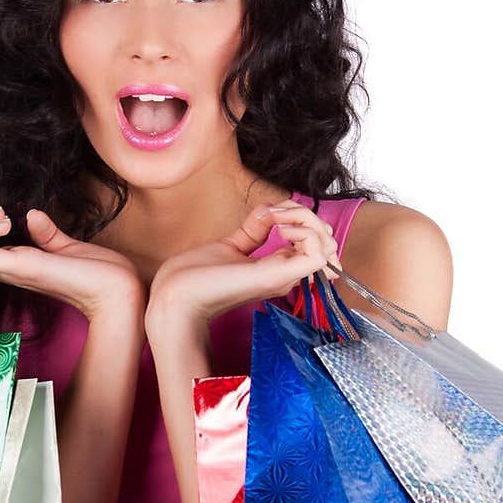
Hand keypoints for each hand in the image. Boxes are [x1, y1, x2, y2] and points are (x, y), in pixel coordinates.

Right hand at [0, 206, 145, 321]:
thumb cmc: (98, 273)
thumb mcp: (65, 247)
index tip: (1, 214)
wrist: (118, 288)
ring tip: (2, 218)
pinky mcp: (22, 268)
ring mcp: (12, 271)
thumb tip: (30, 214)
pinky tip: (7, 224)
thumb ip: (45, 233)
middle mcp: (8, 271)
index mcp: (15, 265)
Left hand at [145, 199, 339, 332]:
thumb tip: (271, 209)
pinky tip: (279, 226)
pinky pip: (317, 252)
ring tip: (277, 216)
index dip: (301, 219)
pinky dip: (305, 230)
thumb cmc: (196, 276)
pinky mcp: (278, 276)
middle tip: (276, 212)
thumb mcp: (232, 244)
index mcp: (276, 269)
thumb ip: (254, 230)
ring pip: (325, 243)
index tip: (274, 211)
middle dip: (307, 215)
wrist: (177, 293)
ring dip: (306, 218)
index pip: (313, 244)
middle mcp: (285, 274)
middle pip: (324, 242)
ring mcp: (284, 276)